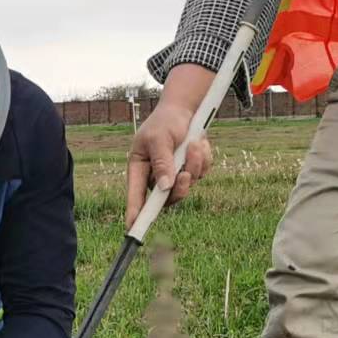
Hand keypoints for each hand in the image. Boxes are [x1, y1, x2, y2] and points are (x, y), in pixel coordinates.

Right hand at [125, 98, 213, 228]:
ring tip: (193, 144)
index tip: (133, 228)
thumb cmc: (166, 121)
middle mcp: (156, 176)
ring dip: (194, 165)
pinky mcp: (191, 170)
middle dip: (180, 187)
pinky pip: (202, 174)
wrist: (186, 110)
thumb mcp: (160, 138)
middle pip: (167, 199)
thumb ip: (162, 162)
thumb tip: (164, 187)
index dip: (134, 213)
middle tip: (185, 174)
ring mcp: (175, 174)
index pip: (136, 196)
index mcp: (140, 168)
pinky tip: (198, 143)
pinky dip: (203, 159)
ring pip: (188, 185)